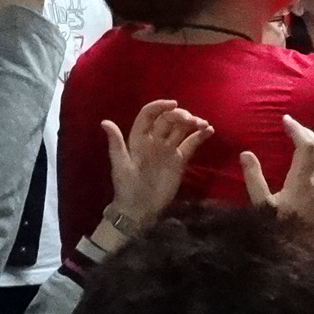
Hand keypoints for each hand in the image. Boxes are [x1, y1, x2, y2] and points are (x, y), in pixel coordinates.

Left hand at [103, 99, 213, 234]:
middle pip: (168, 120)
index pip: (148, 115)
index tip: (174, 104)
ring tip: (202, 124)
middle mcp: (155, 140)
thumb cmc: (126, 186)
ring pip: (181, 129)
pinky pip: (191, 144)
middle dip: (180, 115)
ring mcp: (168, 149)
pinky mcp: (180, 160)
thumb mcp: (120, 165)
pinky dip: (200, 136)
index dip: (159, 107)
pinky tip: (209, 131)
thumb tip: (104, 122)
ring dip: (192, 122)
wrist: (139, 209)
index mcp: (139, 138)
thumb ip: (116, 143)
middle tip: (190, 119)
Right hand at [241, 116, 313, 243]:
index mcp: (303, 181)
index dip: (297, 129)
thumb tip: (246, 153)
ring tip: (302, 140)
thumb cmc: (278, 231)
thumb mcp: (260, 205)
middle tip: (292, 126)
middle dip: (307, 132)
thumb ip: (253, 178)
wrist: (300, 259)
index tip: (285, 120)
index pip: (305, 145)